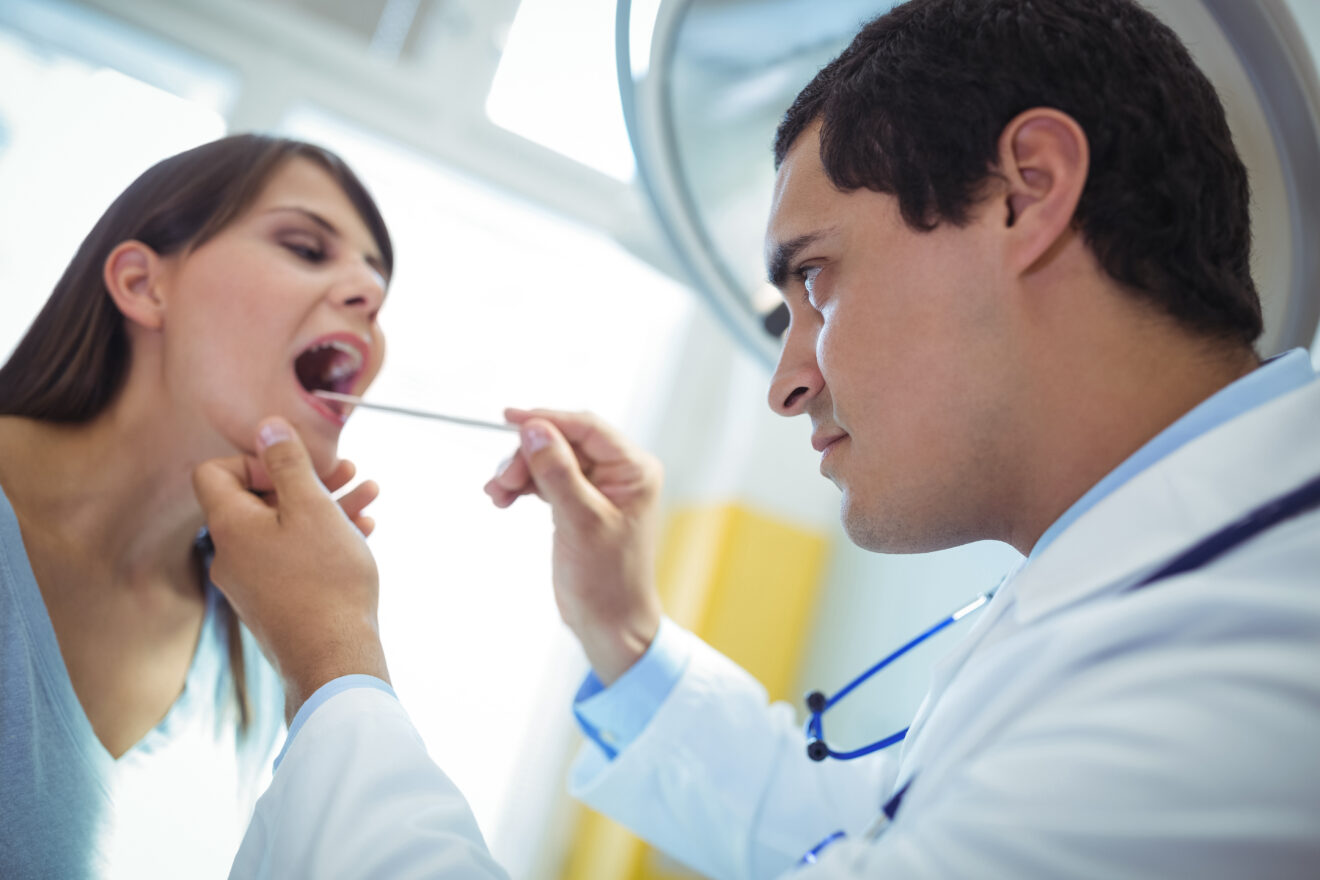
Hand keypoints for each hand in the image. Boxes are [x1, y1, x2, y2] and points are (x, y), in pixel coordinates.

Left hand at [193, 417, 388, 720]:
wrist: (334, 659)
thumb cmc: (325, 580)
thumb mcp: (311, 507)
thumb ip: (287, 463)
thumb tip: (265, 427)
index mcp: (229, 525)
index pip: (214, 472)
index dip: (254, 459)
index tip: (295, 466)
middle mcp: (231, 554)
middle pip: (257, 499)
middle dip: (306, 480)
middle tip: (347, 472)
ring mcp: (252, 582)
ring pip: (283, 528)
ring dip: (324, 506)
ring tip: (369, 496)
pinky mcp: (275, 603)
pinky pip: (293, 557)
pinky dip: (323, 539)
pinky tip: (363, 532)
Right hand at [485, 409, 662, 683]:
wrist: (609, 623)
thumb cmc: (607, 579)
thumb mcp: (580, 521)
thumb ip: (557, 472)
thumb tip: (535, 429)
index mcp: (634, 470)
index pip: (587, 427)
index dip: (547, 419)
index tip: (510, 418)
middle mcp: (619, 473)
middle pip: (564, 442)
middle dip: (528, 456)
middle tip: (501, 481)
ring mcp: (599, 488)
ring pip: (550, 460)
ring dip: (520, 472)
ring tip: (497, 494)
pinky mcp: (580, 504)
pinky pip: (547, 480)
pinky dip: (524, 486)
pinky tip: (504, 498)